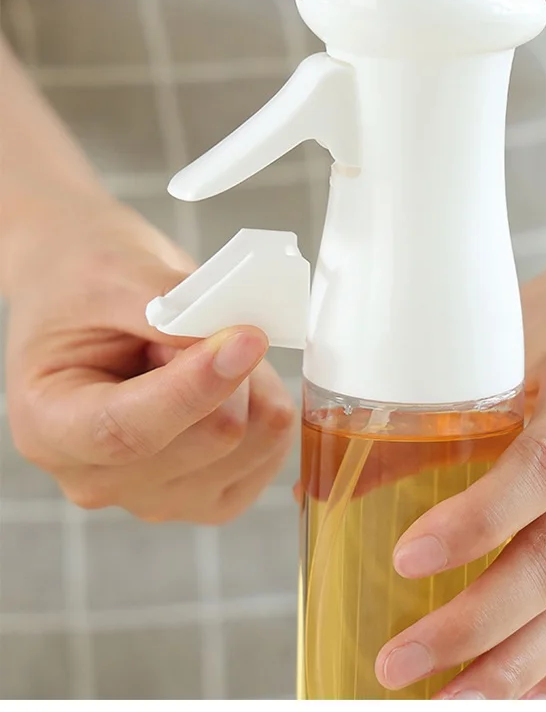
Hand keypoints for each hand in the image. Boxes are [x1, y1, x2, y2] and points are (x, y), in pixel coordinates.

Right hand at [5, 198, 295, 523]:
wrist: (89, 302)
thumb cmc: (83, 286)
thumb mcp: (112, 274)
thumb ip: (170, 310)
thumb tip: (234, 343)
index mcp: (48, 426)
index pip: (127, 431)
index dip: (193, 389)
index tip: (244, 338)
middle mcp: (97, 479)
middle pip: (209, 439)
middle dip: (228, 366)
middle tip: (196, 322)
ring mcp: (154, 497)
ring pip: (253, 445)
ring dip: (251, 382)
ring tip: (198, 353)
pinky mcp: (207, 497)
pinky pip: (272, 451)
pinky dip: (267, 403)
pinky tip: (228, 380)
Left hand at [374, 234, 545, 698]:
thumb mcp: (507, 336)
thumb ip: (442, 400)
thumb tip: (341, 476)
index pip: (542, 467)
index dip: (476, 521)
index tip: (406, 557)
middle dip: (475, 622)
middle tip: (399, 659)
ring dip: (511, 665)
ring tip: (442, 698)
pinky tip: (511, 691)